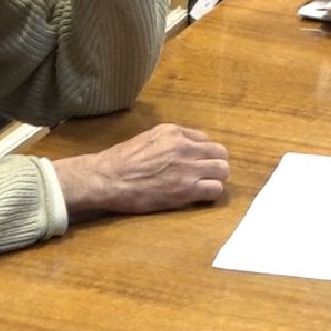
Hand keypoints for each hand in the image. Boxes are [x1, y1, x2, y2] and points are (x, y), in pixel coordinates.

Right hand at [52, 124, 229, 214]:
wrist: (107, 178)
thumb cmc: (119, 161)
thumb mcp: (146, 138)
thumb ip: (167, 141)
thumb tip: (179, 149)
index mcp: (173, 132)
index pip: (204, 140)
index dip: (202, 153)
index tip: (197, 163)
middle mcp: (184, 146)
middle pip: (220, 153)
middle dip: (215, 164)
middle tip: (206, 176)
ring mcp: (187, 167)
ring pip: (222, 170)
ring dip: (216, 179)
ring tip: (204, 187)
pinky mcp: (186, 188)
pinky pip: (215, 189)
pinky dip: (210, 194)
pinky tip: (199, 198)